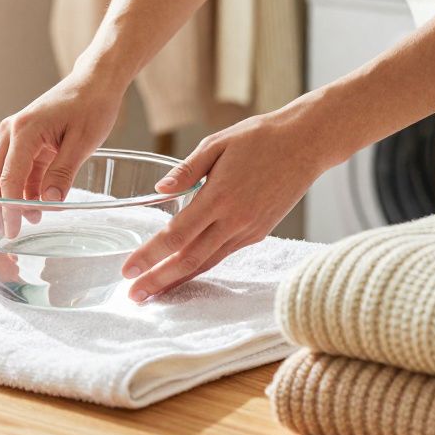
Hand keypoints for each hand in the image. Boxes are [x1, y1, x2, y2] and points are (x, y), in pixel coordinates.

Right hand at [0, 73, 123, 236]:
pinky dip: (24, 189)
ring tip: (33, 220)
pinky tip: (39, 204)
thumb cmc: (92, 106)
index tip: (13, 231)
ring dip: (13, 199)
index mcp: (23, 131)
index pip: (8, 179)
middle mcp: (11, 132)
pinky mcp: (25, 140)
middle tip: (11, 234)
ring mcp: (15, 135)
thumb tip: (48, 203)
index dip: (9, 209)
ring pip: (2, 175)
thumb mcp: (83, 142)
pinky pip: (18, 170)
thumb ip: (63, 173)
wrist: (96, 82)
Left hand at [121, 106, 334, 301]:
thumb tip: (158, 190)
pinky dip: (201, 268)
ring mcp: (248, 230)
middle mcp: (234, 220)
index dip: (150, 256)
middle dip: (159, 280)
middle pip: (189, 259)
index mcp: (219, 196)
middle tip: (133, 296)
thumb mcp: (217, 143)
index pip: (176, 235)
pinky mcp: (259, 232)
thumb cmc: (259, 137)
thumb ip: (186, 170)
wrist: (306, 144)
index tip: (128, 270)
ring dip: (178, 281)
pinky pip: (223, 255)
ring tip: (153, 293)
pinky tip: (184, 274)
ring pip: (207, 263)